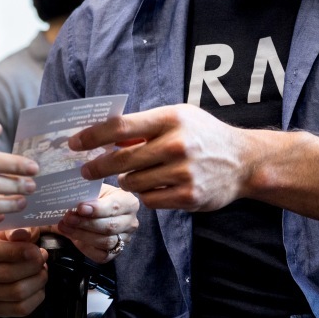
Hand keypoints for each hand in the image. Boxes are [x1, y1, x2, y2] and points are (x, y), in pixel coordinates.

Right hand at [0, 225, 48, 317]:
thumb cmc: (2, 236)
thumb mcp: (8, 224)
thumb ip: (17, 228)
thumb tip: (22, 234)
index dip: (17, 252)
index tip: (36, 250)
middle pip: (5, 274)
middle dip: (32, 266)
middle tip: (43, 256)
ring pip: (16, 292)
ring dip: (37, 280)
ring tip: (42, 268)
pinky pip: (21, 308)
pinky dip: (37, 296)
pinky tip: (38, 283)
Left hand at [51, 184, 139, 262]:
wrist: (98, 212)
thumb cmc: (97, 199)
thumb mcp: (95, 191)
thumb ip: (87, 195)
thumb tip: (71, 199)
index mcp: (128, 202)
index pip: (114, 207)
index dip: (97, 209)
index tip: (80, 208)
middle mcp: (130, 222)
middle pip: (110, 226)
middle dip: (86, 223)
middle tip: (67, 218)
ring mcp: (125, 239)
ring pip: (105, 242)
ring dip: (82, 235)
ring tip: (64, 227)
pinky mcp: (115, 252)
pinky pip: (101, 255)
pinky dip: (85, 248)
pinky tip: (73, 238)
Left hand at [70, 105, 261, 212]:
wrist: (244, 161)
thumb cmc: (204, 135)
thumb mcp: (178, 118)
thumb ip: (145, 125)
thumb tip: (105, 134)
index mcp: (171, 118)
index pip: (120, 126)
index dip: (92, 136)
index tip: (74, 143)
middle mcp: (177, 144)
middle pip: (121, 158)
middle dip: (97, 165)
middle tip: (85, 170)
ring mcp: (183, 172)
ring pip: (133, 182)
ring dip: (127, 180)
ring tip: (135, 175)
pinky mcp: (188, 197)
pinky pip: (149, 199)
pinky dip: (146, 195)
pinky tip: (155, 187)